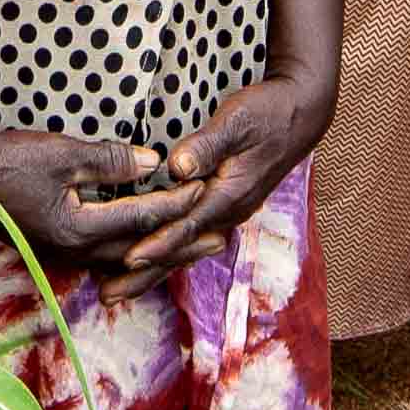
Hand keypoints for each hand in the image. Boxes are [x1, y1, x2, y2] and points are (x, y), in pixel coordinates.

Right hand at [0, 128, 199, 276]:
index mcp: (78, 229)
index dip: (177, 202)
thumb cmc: (4, 162)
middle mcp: (75, 251)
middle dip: (181, 244)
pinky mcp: (55, 247)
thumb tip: (153, 162)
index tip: (206, 188)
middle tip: (220, 239)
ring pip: (124, 259)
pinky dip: (133, 251)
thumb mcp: (59, 154)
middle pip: (140, 251)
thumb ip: (108, 159)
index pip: (142, 217)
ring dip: (161, 252)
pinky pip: (105, 255)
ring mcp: (63, 253)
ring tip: (193, 247)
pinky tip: (144, 247)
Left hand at [96, 72, 328, 269]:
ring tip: (117, 291)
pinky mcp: (224, 206)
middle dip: (145, 275)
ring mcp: (227, 212)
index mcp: (230, 194)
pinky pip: (190, 238)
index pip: (188, 226)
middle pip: (182, 250)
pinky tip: (146, 263)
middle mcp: (229, 212)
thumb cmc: (267, 114)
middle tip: (108, 296)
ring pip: (185, 249)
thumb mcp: (237, 120)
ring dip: (151, 271)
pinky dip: (166, 253)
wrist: (301, 115)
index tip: (129, 260)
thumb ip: (207, 145)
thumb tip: (177, 167)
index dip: (158, 244)